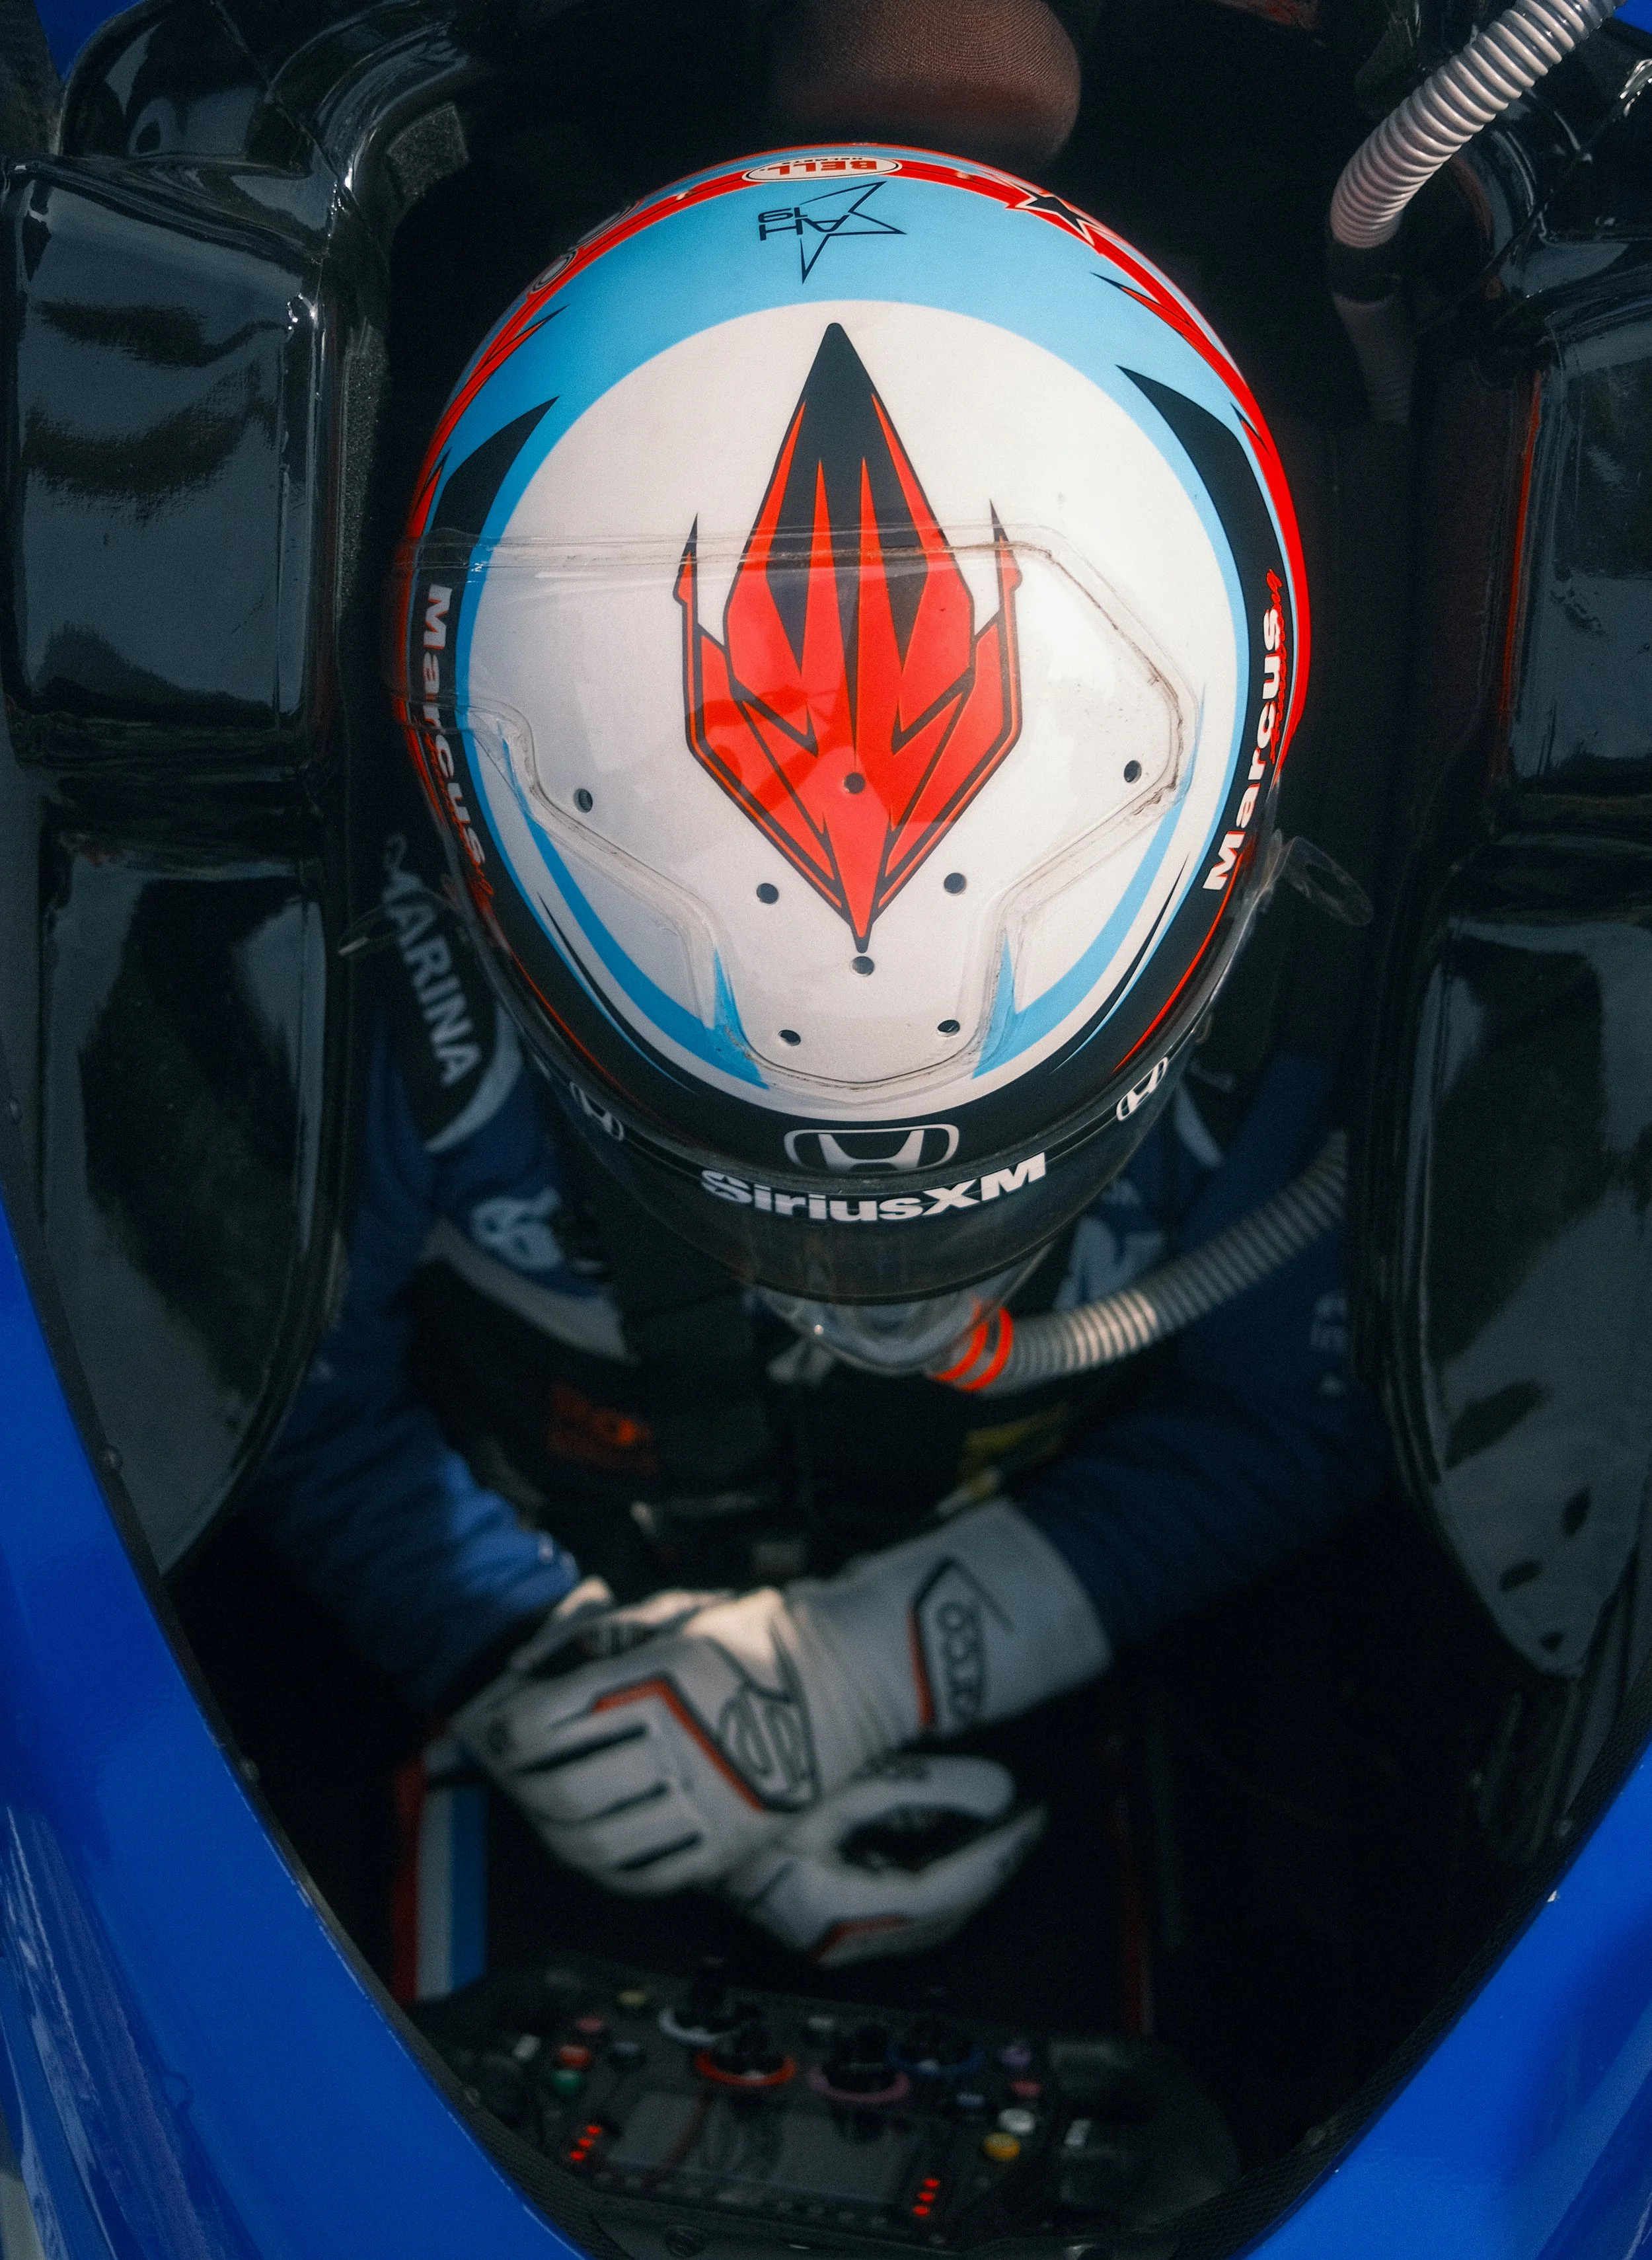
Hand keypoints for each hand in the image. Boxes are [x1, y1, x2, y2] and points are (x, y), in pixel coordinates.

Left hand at [454, 1503, 1105, 1896]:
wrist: (853, 1675)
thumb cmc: (758, 1634)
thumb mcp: (675, 1613)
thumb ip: (597, 1637)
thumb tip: (524, 1668)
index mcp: (661, 1680)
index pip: (547, 1722)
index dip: (503, 1729)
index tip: (493, 1724)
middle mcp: (681, 1745)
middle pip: (557, 1787)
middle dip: (517, 1780)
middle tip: (509, 1766)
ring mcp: (707, 1802)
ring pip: (590, 1839)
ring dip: (548, 1826)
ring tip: (542, 1803)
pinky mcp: (729, 1844)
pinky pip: (640, 1875)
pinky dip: (597, 1864)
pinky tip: (587, 1843)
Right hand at [722, 1755, 1045, 1965]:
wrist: (681, 1796)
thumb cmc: (749, 1781)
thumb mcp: (840, 1777)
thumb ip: (925, 1786)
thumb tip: (1000, 1793)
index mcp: (837, 1909)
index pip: (946, 1889)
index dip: (998, 1853)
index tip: (1033, 1816)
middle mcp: (834, 1936)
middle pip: (943, 1913)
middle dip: (991, 1865)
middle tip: (1028, 1819)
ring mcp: (827, 1934)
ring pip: (925, 1918)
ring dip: (967, 1873)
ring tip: (1000, 1825)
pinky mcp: (822, 1920)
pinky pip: (900, 1909)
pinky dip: (934, 1875)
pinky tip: (948, 1836)